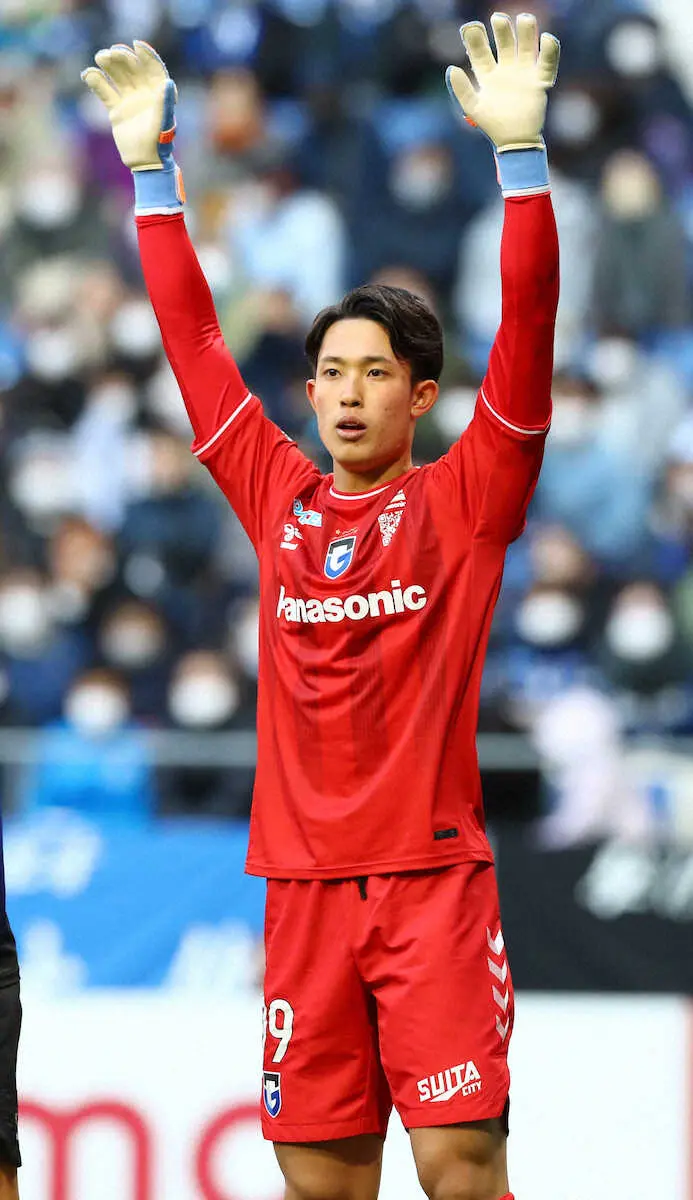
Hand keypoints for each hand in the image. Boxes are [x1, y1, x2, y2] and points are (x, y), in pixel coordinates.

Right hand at [81, 41, 176, 171]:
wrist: (145, 162)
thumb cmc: (159, 143)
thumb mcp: (163, 122)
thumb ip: (165, 102)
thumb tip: (168, 82)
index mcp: (159, 93)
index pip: (153, 68)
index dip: (146, 55)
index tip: (136, 45)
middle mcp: (144, 93)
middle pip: (133, 69)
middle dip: (123, 58)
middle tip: (111, 53)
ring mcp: (130, 100)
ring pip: (118, 76)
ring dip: (109, 65)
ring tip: (100, 57)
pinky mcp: (117, 109)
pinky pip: (105, 91)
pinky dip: (96, 82)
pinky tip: (88, 74)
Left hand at [446, 12, 559, 152]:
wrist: (515, 143)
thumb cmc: (493, 126)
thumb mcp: (473, 108)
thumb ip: (462, 90)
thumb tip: (451, 68)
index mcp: (488, 75)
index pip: (481, 52)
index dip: (475, 39)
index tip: (471, 27)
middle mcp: (506, 70)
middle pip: (504, 43)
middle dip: (502, 30)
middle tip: (498, 19)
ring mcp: (523, 74)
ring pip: (526, 46)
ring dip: (526, 31)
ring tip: (524, 18)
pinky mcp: (539, 81)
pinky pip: (547, 61)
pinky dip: (549, 49)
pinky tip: (546, 38)